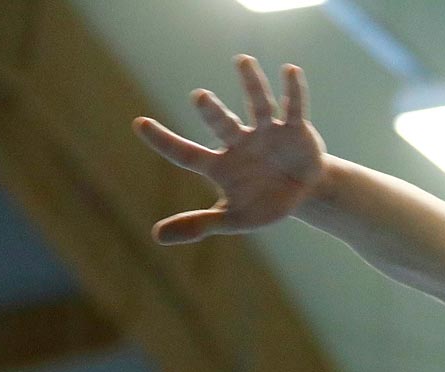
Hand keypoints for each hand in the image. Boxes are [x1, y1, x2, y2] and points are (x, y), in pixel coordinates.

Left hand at [134, 56, 325, 243]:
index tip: (139, 124)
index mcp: (219, 164)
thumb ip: (198, 224)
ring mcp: (266, 132)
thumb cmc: (265, 203)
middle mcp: (239, 141)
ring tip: (242, 61)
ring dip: (251, 84)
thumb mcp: (233, 219)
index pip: (185, 153)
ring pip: (257, 106)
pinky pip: (292, 107)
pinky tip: (290, 70)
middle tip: (200, 98)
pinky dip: (293, 91)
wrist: (305, 193)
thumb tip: (157, 237)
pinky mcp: (294, 129)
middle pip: (222, 124)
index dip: (164, 140)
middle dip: (212, 112)